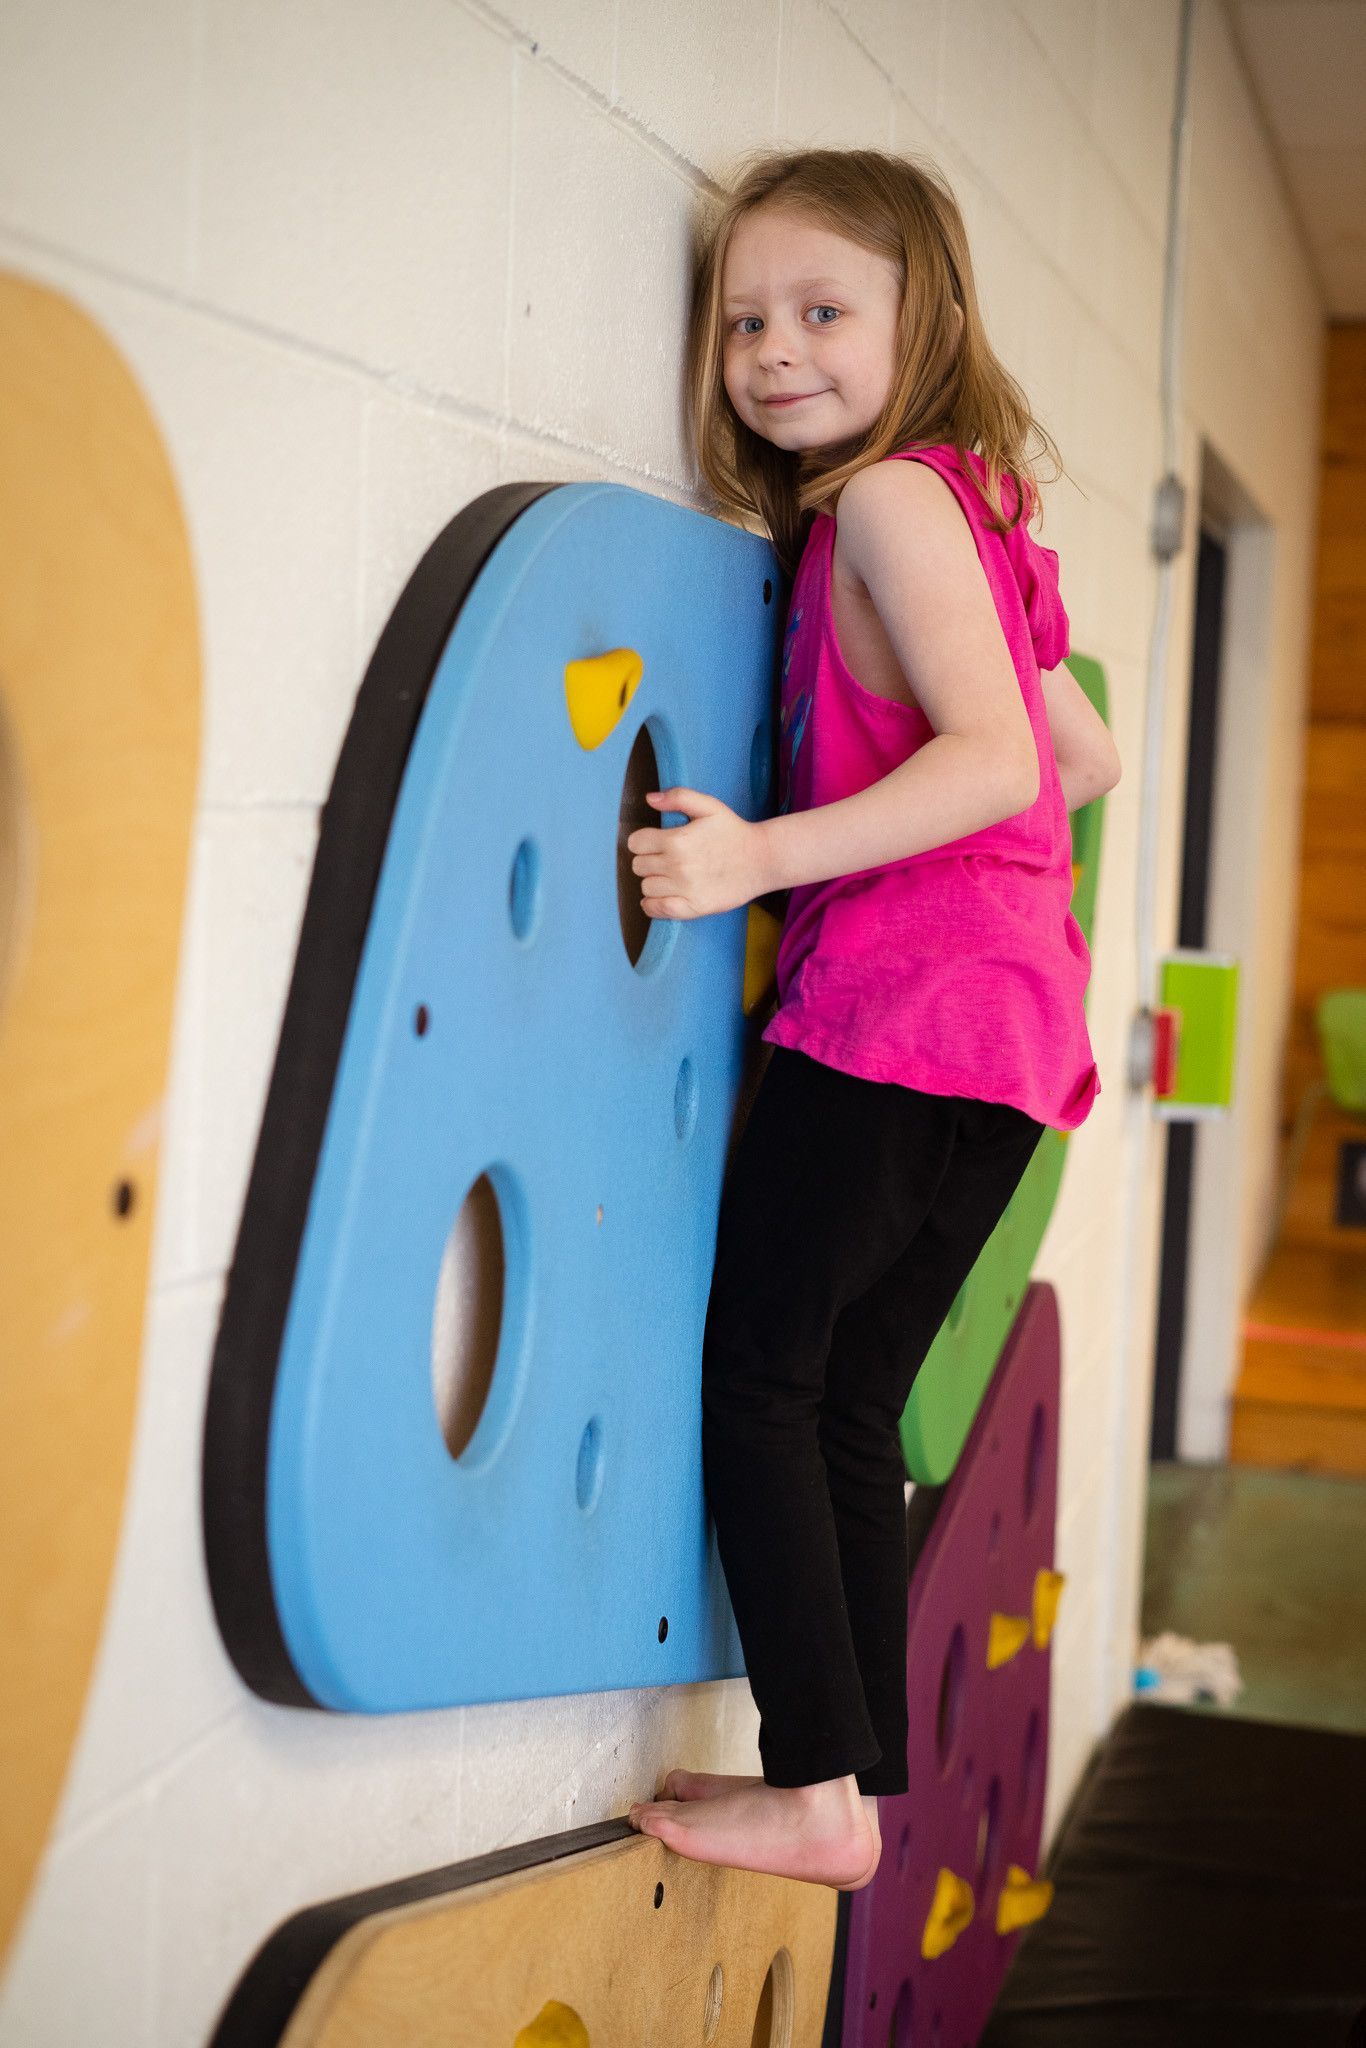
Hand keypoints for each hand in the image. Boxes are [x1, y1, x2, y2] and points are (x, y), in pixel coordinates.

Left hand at [627, 788, 766, 920]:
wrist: (762, 860)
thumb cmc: (734, 831)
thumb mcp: (709, 806)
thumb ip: (678, 797)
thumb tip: (650, 798)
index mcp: (676, 840)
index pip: (635, 843)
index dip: (643, 841)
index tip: (655, 843)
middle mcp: (677, 865)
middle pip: (638, 866)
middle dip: (648, 860)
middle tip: (666, 859)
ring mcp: (684, 888)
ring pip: (646, 887)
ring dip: (654, 881)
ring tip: (670, 876)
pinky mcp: (693, 907)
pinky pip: (656, 909)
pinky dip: (653, 904)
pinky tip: (661, 895)